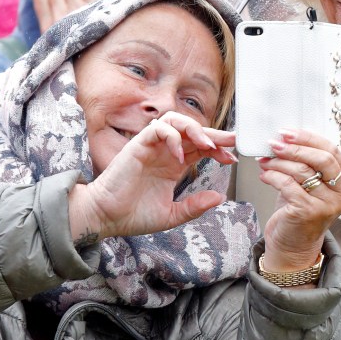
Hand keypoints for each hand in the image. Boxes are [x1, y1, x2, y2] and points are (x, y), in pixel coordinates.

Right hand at [68, 111, 238, 242]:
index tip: (232, 159)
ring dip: (194, 129)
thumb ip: (194, 206)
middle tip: (233, 140)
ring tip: (208, 145)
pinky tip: (179, 156)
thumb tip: (218, 197)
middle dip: (215, 134)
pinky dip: (172, 137)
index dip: (218, 149)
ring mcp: (151, 147)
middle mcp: (164, 152)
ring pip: (175, 121)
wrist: (107, 218)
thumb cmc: (134, 215)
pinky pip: (157, 129)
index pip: (200, 148)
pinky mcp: (138, 145)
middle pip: (193, 132)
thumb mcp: (172, 215)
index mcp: (173, 165)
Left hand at [256, 129, 340, 274]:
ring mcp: (326, 204)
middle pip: (321, 159)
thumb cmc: (299, 210)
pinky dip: (273, 176)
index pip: (332, 151)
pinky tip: (264, 175)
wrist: (293, 246)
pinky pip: (288, 185)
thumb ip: (307, 164)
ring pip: (302, 171)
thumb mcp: (309, 185)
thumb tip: (285, 138)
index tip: (288, 132)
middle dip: (295, 148)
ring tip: (265, 160)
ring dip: (279, 162)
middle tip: (274, 143)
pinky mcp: (308, 212)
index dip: (309, 138)